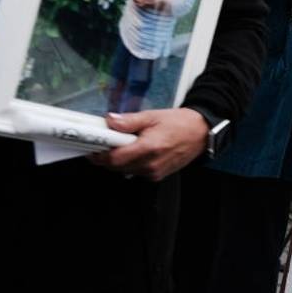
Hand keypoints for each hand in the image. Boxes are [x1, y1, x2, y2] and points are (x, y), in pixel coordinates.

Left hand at [88, 109, 208, 181]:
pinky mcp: (157, 176)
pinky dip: (129, 163)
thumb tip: (110, 121)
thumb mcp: (153, 116)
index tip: (91, 146)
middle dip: (106, 156)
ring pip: (124, 170)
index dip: (98, 154)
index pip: (114, 158)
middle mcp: (151, 164)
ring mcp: (154, 172)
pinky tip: (134, 151)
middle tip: (103, 142)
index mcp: (149, 148)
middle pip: (116, 167)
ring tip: (121, 145)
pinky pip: (135, 172)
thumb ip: (129, 121)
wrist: (201, 133)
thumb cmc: (180, 123)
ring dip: (118, 160)